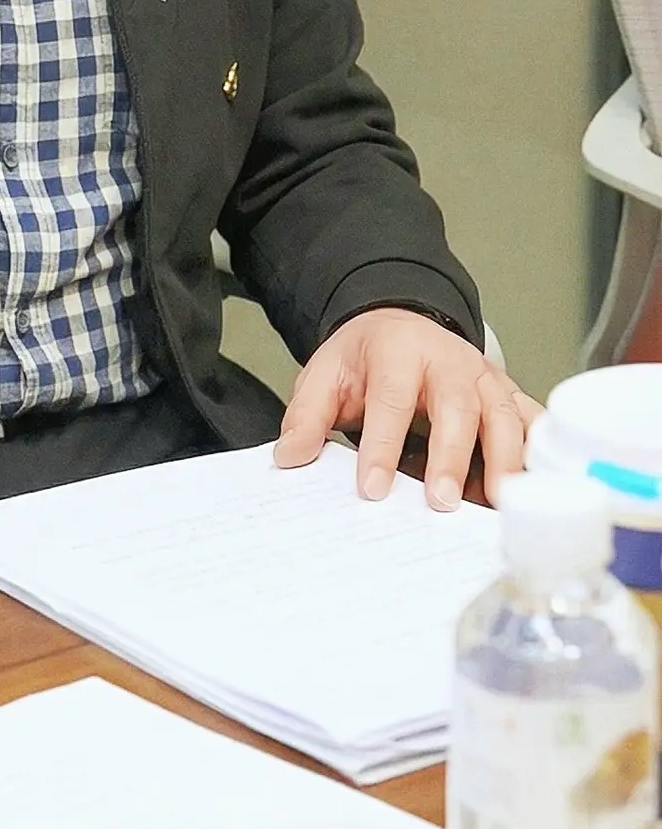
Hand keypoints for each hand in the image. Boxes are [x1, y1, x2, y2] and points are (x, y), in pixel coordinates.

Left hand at [273, 309, 541, 509]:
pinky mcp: (508, 394)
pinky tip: (538, 487)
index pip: (392, 399)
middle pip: (458, 406)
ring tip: (497, 504)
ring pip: (504, 415)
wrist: (402, 324)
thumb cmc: (367, 358)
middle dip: (452, 455)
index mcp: (398, 351)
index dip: (383, 445)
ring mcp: (484, 377)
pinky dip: (538, 452)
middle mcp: (450, 360)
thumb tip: (290, 456)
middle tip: (442, 501)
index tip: (372, 488)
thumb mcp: (326, 375)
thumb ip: (307, 415)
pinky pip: (532, 421)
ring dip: (504, 461)